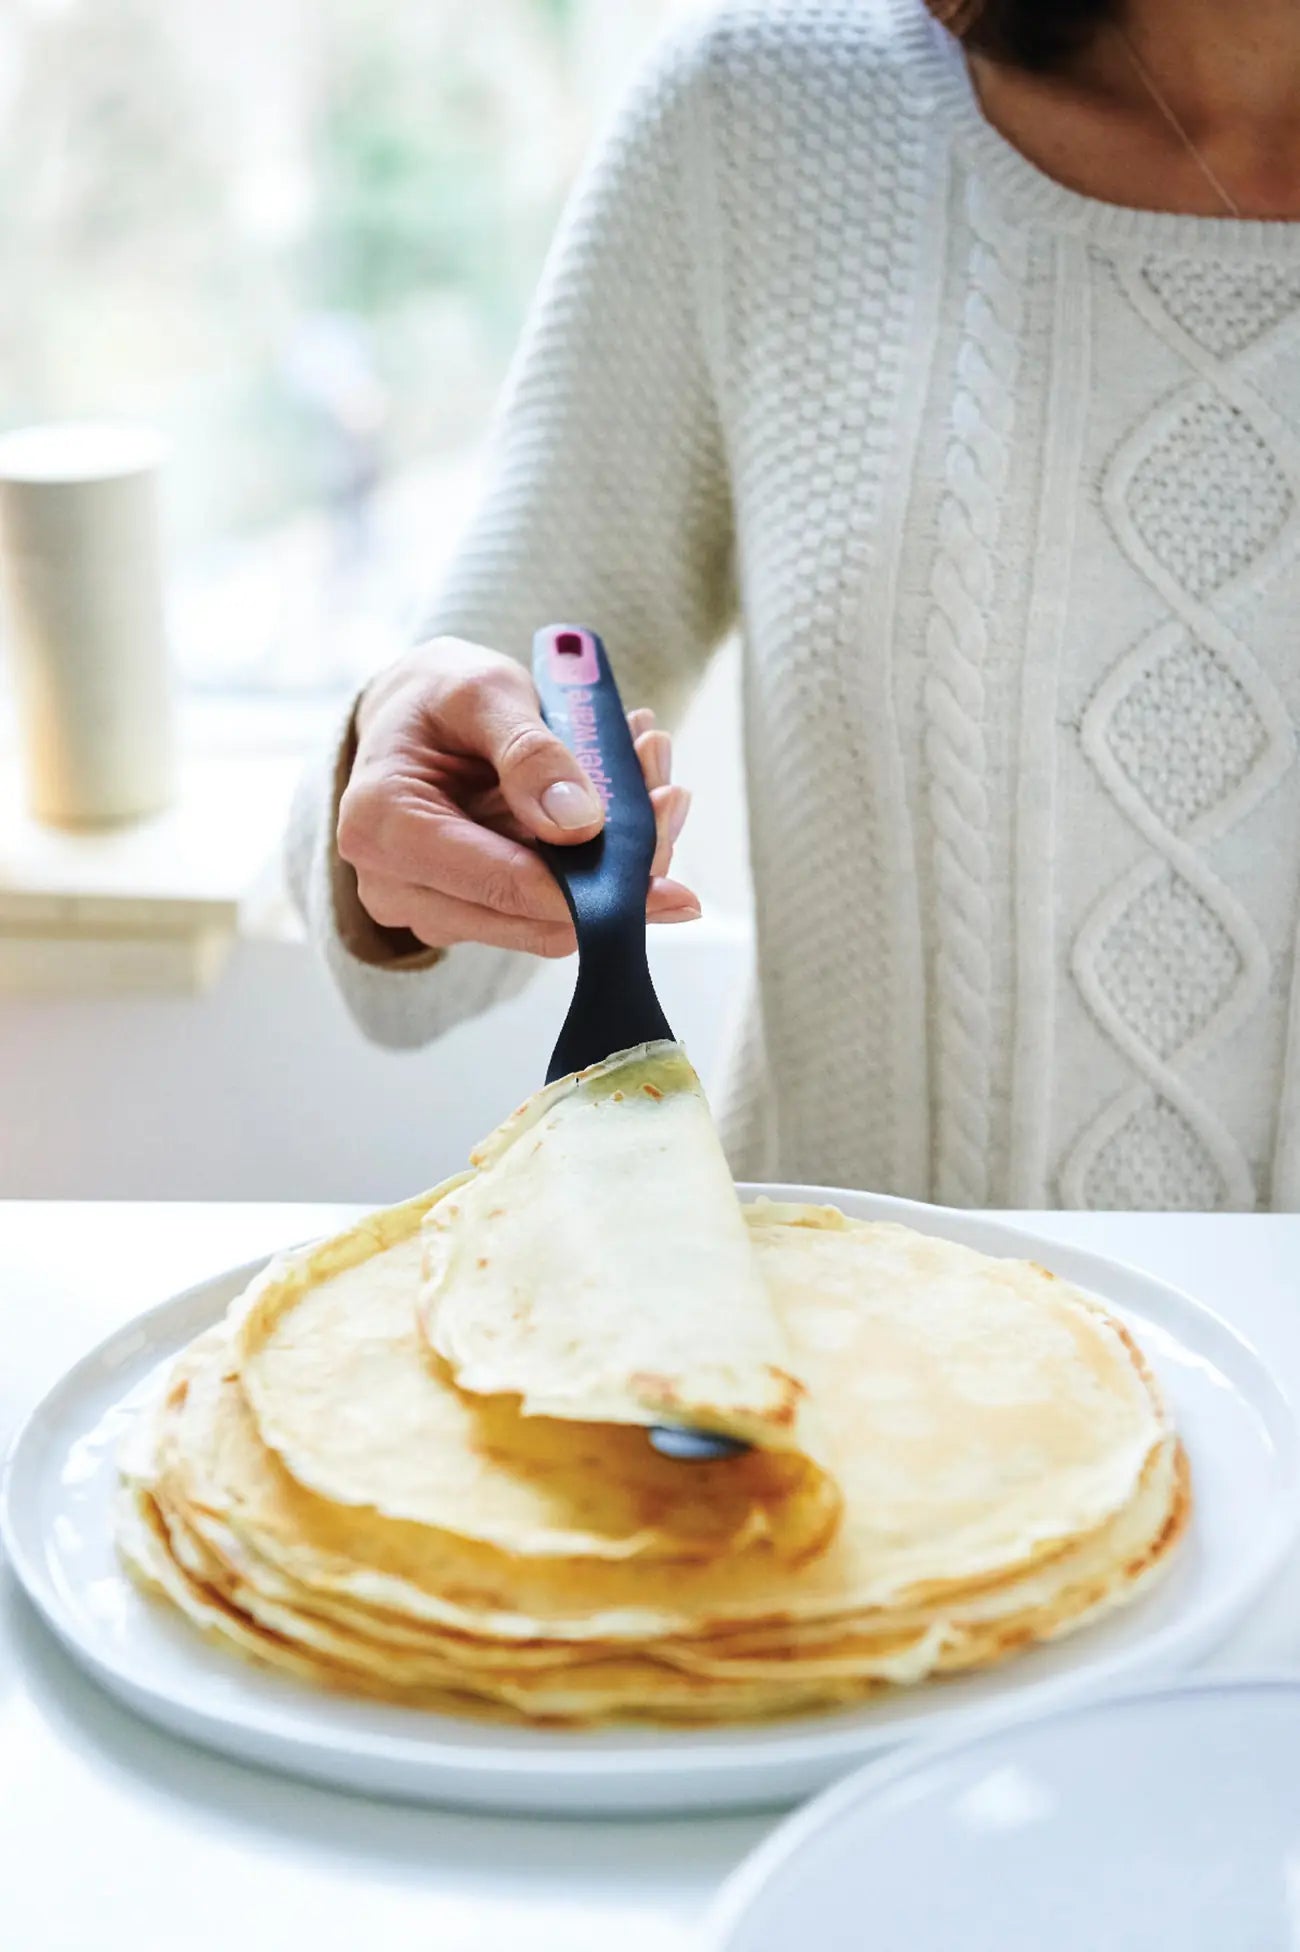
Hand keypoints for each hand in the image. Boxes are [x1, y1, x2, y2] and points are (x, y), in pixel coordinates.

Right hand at [337, 636, 697, 957]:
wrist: (410, 715)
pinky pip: (548, 907)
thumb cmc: (437, 696)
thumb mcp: (482, 691)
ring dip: (616, 866)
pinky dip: (595, 865)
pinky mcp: (469, 914)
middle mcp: (396, 886)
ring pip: (551, 920)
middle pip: (534, 917)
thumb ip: (529, 752)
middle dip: (618, 872)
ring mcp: (432, 908)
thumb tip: (580, 825)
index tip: (666, 873)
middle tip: (672, 800)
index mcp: (382, 826)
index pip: (502, 884)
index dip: (591, 888)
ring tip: (655, 785)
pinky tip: (628, 806)